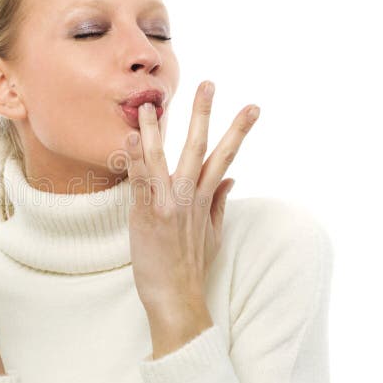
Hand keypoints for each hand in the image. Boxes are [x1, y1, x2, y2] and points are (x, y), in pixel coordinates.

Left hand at [123, 80, 258, 320]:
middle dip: (204, 114)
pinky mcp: (148, 214)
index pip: (226, 157)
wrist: (177, 298)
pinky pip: (140, 180)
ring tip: (149, 104)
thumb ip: (220, 202)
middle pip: (200, 147)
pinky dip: (135, 158)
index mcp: (206, 199)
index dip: (239, 130)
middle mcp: (190, 197)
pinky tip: (130, 137)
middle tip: (208, 84)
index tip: (252, 106)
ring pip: (164, 158)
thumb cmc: (192, 267)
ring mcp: (169, 204)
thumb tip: (231, 177)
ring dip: (156, 128)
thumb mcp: (213, 233)